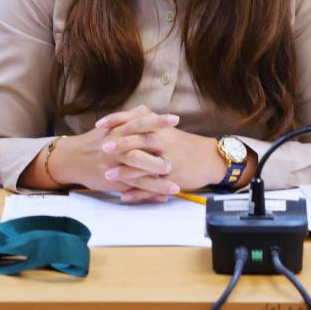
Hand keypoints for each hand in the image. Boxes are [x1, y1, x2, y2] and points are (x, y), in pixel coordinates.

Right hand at [49, 106, 179, 199]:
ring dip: (158, 182)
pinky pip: (133, 188)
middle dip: (159, 155)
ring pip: (138, 173)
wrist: (71, 159)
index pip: (139, 122)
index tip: (175, 119)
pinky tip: (164, 197)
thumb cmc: (96, 141)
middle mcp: (116, 147)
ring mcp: (114, 166)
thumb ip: (129, 118)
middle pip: (139, 148)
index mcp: (117, 130)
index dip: (157, 121)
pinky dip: (149, 193)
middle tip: (178, 158)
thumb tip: (149, 110)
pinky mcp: (113, 182)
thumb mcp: (111, 126)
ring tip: (177, 187)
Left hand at [98, 109, 229, 199]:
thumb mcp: (168, 129)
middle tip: (102, 147)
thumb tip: (129, 114)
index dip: (118, 120)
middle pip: (141, 140)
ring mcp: (169, 162)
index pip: (137, 119)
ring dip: (125, 171)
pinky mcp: (173, 179)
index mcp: (162, 129)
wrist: (210, 159)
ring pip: (145, 166)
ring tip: (107, 175)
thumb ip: (149, 121)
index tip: (100, 123)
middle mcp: (165, 142)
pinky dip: (138, 193)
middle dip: (121, 143)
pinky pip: (153, 187)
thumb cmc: (184, 144)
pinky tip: (123, 196)